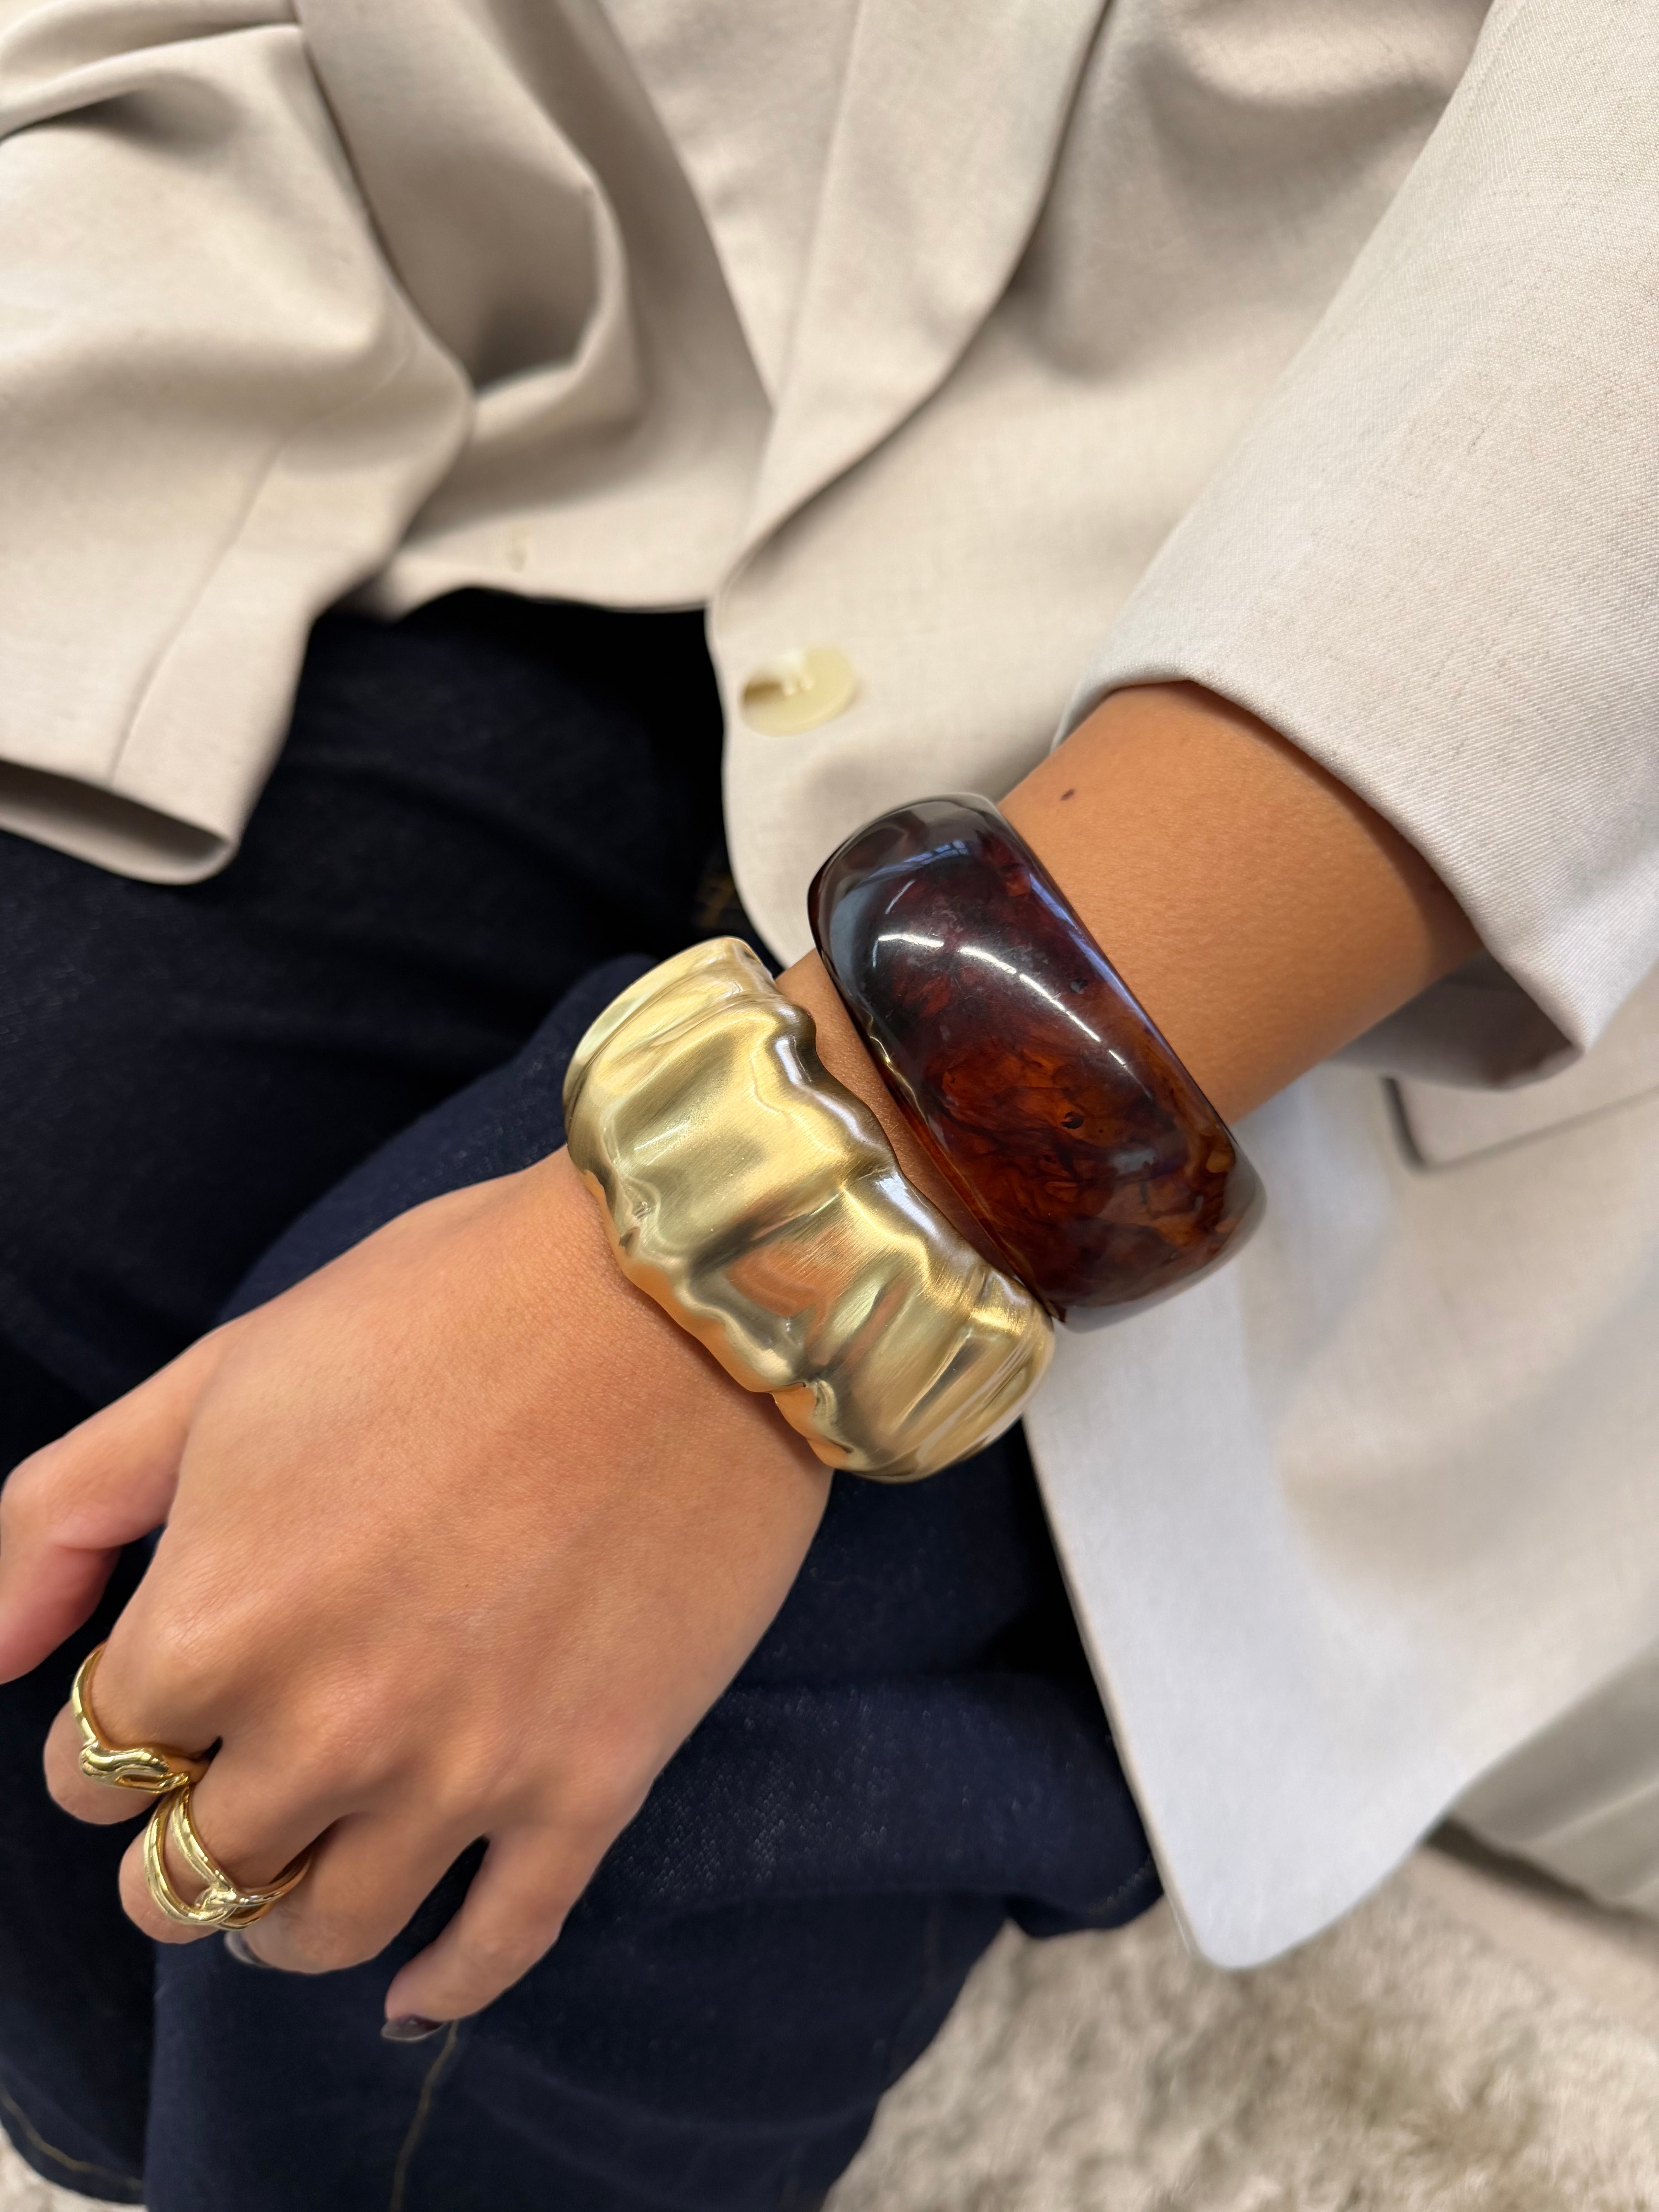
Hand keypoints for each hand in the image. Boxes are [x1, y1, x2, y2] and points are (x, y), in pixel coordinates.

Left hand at [0, 1151, 828, 2025]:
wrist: (675, 1298)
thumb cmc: (441, 1309)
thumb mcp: (217, 1375)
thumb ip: (62, 1512)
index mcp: (216, 1625)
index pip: (95, 1770)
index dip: (122, 1734)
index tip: (176, 1696)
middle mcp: (326, 1728)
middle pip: (191, 1878)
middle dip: (187, 1840)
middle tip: (232, 1789)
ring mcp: (466, 1770)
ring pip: (322, 1933)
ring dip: (286, 1918)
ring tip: (305, 1872)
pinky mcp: (590, 1784)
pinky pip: (496, 1948)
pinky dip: (441, 1989)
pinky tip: (413, 1989)